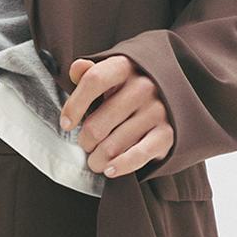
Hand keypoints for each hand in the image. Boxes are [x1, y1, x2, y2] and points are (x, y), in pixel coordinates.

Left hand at [59, 54, 175, 175]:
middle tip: (86, 144)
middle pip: (97, 124)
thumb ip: (90, 73)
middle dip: (85, 141)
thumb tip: (76, 68)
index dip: (74, 106)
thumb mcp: (110, 77)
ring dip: (98, 159)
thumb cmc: (128, 90)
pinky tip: (109, 170)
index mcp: (125, 67)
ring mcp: (157, 110)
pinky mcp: (166, 134)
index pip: (93, 81)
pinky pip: (137, 155)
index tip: (66, 124)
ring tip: (96, 160)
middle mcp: (143, 86)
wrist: (170, 101)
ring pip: (112, 145)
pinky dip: (120, 166)